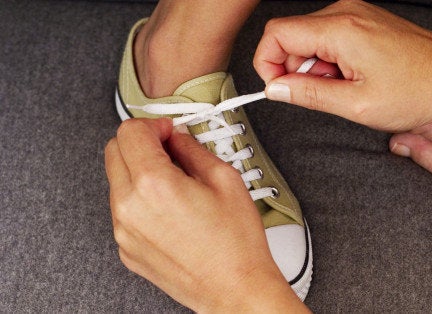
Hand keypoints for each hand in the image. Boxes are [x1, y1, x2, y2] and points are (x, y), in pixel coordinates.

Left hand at [104, 118, 306, 311]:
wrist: (235, 288)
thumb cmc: (236, 244)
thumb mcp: (226, 180)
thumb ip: (193, 149)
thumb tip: (178, 138)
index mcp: (154, 185)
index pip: (130, 132)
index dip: (152, 125)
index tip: (167, 131)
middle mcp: (130, 207)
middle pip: (113, 151)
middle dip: (140, 143)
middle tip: (168, 149)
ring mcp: (124, 231)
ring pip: (116, 181)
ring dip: (138, 171)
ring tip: (174, 183)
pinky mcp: (126, 249)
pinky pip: (123, 211)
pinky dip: (140, 200)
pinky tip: (170, 210)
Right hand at [255, 0, 431, 128]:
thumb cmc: (420, 90)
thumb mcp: (356, 104)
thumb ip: (307, 94)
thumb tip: (275, 88)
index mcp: (340, 28)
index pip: (276, 34)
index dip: (268, 64)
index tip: (279, 89)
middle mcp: (347, 12)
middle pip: (291, 34)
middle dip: (295, 69)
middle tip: (320, 94)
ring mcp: (358, 14)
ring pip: (311, 37)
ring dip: (316, 68)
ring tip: (345, 89)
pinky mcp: (367, 21)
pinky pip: (332, 37)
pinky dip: (332, 61)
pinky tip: (354, 79)